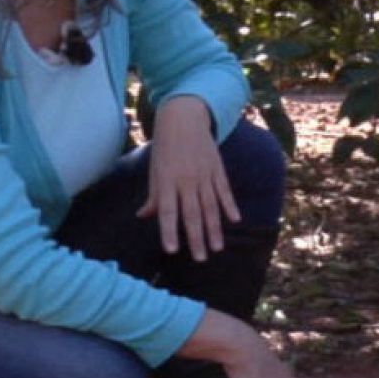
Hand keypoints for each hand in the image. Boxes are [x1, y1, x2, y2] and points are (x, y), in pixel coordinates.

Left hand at [137, 96, 239, 260]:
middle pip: (192, 213)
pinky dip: (229, 205)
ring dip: (214, 228)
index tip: (172, 250)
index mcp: (167, 181)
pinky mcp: (217, 169)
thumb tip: (144, 216)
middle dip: (196, 238)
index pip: (168, 211)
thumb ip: (154, 195)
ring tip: (217, 247)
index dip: (169, 231)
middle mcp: (186, 180)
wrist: (184, 119)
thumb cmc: (165, 148)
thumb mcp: (155, 170)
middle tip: (200, 258)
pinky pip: (224, 190)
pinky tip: (234, 220)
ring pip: (210, 206)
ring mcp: (204, 174)